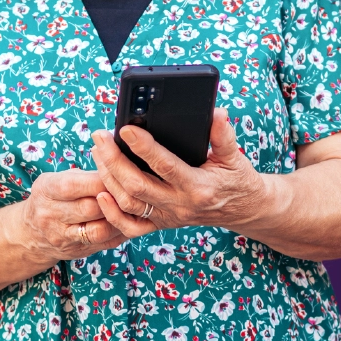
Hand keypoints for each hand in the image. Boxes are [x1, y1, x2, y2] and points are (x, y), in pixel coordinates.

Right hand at [15, 170, 126, 260]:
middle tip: (132, 190)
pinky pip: (104, 243)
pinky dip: (120, 231)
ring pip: (98, 230)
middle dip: (114, 198)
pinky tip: (129, 221)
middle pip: (89, 208)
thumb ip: (84, 176)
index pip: (74, 185)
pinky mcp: (77, 252)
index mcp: (46, 191)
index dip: (100, 180)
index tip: (119, 173)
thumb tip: (117, 170)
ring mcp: (63, 238)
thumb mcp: (58, 179)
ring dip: (119, 218)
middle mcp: (51, 216)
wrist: (31, 233)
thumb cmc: (52, 197)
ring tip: (131, 207)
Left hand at [90, 108, 268, 238]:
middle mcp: (180, 204)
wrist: (243, 210)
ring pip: (129, 202)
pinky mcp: (160, 224)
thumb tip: (217, 113)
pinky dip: (112, 214)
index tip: (125, 128)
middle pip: (137, 185)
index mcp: (198, 186)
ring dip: (108, 178)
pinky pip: (130, 227)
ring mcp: (168, 217)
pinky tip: (100, 193)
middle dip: (113, 160)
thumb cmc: (236, 179)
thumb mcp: (234, 156)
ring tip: (98, 152)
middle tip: (100, 136)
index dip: (143, 147)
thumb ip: (223, 135)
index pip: (165, 165)